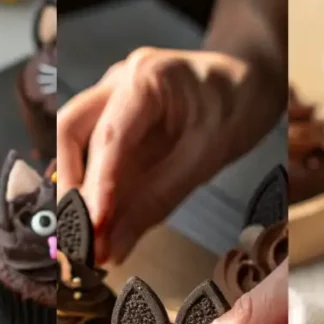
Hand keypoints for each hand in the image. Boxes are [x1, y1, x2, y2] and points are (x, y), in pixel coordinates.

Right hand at [57, 47, 262, 262]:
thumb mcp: (210, 155)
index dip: (96, 187)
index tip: (93, 228)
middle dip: (72, 188)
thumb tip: (115, 246)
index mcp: (146, 78)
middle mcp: (119, 82)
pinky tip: (104, 225)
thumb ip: (159, 199)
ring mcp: (115, 98)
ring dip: (80, 192)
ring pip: (77, 144)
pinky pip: (99, 156)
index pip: (108, 136)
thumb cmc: (239, 106)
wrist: (252, 79)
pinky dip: (98, 190)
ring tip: (90, 241)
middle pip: (71, 131)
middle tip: (81, 237)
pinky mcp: (119, 121)